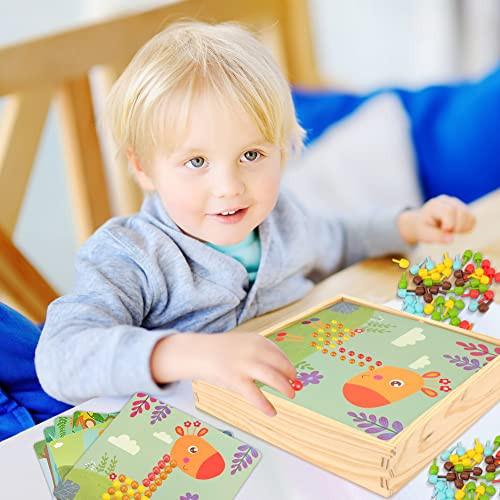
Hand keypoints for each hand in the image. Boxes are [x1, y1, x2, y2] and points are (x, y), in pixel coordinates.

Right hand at [151, 332, 295, 416]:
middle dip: (289, 375)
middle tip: (295, 386)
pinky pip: (254, 394)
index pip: (278, 353)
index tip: (293, 374)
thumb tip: (280, 371)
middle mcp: (253, 350)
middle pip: (279, 364)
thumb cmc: (220, 352)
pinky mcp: (234, 378)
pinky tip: (272, 412)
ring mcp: (244, 364)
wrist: (196, 352)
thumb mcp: (242, 345)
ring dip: (284, 387)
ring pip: (272, 377)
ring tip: (291, 395)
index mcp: (256, 340)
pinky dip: (265, 404)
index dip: (287, 365)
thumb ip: (258, 354)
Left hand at [397, 195, 475, 245]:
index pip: (449, 211)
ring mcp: (457, 203)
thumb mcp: (424, 234)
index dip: (449, 225)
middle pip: (462, 212)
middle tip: (445, 231)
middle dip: (456, 227)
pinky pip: (473, 219)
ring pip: (470, 216)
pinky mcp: (464, 209)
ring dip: (462, 228)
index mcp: (435, 205)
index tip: (443, 230)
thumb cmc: (423, 228)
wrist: (424, 223)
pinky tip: (456, 229)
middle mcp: (448, 201)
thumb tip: (451, 239)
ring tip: (450, 230)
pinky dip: (467, 228)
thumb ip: (436, 236)